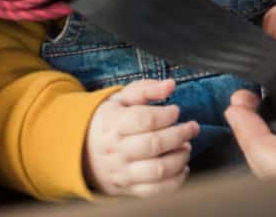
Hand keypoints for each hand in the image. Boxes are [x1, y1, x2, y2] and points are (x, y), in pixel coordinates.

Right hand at [84, 78, 198, 196]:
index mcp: (114, 124)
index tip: (175, 110)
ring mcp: (122, 172)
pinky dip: (176, 180)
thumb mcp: (122, 99)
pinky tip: (182, 167)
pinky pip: (156, 190)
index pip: (144, 120)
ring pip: (157, 170)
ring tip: (186, 146)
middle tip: (192, 128)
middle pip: (154, 144)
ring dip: (180, 158)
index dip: (166, 114)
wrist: (83, 151)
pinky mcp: (128, 188)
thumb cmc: (110, 121)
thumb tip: (170, 85)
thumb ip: (147, 89)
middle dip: (180, 135)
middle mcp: (117, 150)